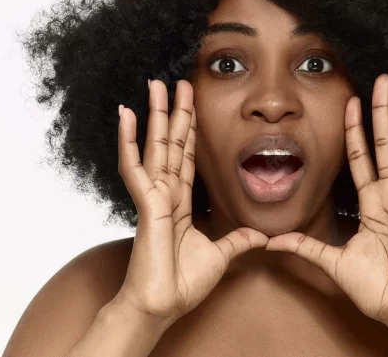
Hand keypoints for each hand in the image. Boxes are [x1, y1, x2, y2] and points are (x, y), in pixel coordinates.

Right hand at [114, 79, 268, 327]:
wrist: (163, 305)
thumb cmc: (182, 283)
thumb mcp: (220, 255)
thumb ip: (237, 241)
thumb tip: (261, 236)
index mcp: (180, 201)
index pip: (186, 156)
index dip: (190, 130)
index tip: (191, 104)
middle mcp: (165, 192)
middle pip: (172, 143)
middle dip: (175, 111)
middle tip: (176, 81)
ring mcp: (153, 195)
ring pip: (155, 145)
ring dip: (155, 114)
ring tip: (154, 85)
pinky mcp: (146, 203)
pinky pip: (135, 166)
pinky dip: (128, 140)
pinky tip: (126, 114)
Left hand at [265, 74, 387, 328]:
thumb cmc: (374, 288)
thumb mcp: (331, 262)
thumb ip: (305, 246)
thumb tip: (270, 241)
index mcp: (371, 202)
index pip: (360, 156)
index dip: (354, 129)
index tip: (350, 100)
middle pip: (386, 144)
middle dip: (383, 111)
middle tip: (384, 79)